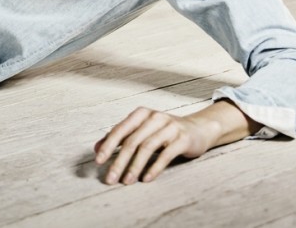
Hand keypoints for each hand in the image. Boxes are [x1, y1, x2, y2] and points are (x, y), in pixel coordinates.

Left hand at [94, 107, 213, 184]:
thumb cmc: (164, 131)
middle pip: (132, 141)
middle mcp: (155, 117)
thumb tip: (96, 148)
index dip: (108, 146)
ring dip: (135, 166)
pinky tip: (146, 178)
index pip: (120, 130)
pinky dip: (154, 167)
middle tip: (110, 178)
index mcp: (141, 114)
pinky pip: (166, 154)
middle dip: (119, 161)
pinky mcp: (182, 139)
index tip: (98, 161)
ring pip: (147, 147)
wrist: (198, 129)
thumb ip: (120, 137)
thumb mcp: (141, 130)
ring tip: (126, 181)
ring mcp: (170, 127)